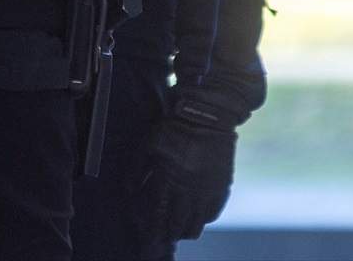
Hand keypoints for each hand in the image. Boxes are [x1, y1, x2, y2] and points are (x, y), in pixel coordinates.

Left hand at [136, 84, 237, 243]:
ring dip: (187, 229)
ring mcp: (208, 190)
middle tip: (165, 236)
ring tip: (181, 231)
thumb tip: (130, 192)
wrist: (207, 115)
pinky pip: (214, 212)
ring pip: (197, 223)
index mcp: (169, 179)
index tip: (150, 236)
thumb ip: (136, 170)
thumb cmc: (173, 128)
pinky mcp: (222, 186)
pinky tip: (199, 218)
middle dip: (170, 233)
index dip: (153, 228)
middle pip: (179, 223)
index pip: (159, 214)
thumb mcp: (147, 145)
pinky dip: (204, 219)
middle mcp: (189, 190)